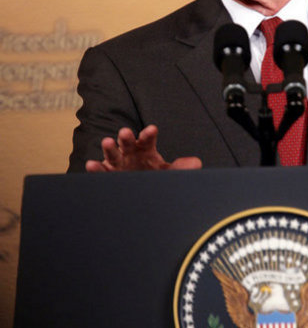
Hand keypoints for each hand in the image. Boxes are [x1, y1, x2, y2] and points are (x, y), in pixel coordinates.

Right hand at [85, 125, 201, 171]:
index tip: (152, 130)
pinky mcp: (109, 175)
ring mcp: (119, 164)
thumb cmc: (157, 178)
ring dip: (109, 147)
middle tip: (126, 132)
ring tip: (107, 142)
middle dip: (126, 137)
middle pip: (128, 142)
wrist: (146, 196)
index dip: (149, 134)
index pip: (148, 139)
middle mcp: (131, 153)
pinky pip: (102, 171)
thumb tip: (196, 163)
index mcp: (147, 149)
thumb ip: (182, 168)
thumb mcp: (171, 173)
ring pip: (112, 153)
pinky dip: (96, 168)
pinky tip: (92, 165)